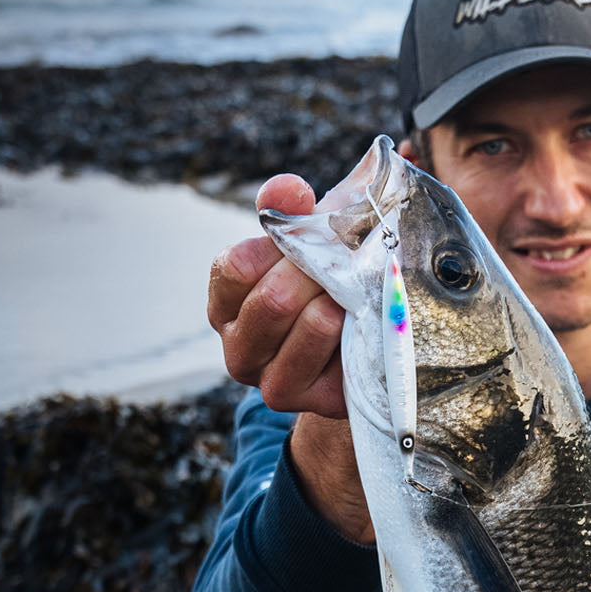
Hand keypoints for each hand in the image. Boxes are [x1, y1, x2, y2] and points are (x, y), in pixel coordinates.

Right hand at [207, 174, 345, 419]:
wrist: (365, 350)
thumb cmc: (328, 289)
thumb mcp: (307, 245)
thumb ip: (290, 212)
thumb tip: (290, 191)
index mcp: (225, 306)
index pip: (234, 266)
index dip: (278, 244)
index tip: (311, 236)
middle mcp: (237, 349)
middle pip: (272, 297)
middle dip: (316, 273)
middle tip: (345, 265)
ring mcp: (268, 382)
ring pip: (302, 321)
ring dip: (335, 297)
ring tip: (351, 291)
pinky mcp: (305, 400)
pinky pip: (325, 350)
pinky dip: (347, 325)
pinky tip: (356, 319)